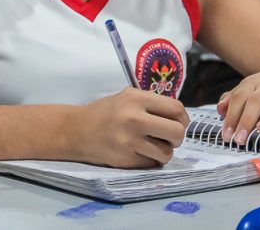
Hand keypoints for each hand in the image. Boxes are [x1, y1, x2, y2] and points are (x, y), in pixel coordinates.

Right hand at [66, 88, 188, 167]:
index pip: (176, 109)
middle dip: (177, 137)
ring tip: (153, 146)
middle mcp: (134, 119)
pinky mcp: (126, 160)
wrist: (77, 130)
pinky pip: (152, 163)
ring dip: (164, 151)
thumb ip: (152, 103)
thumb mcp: (127, 97)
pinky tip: (140, 152)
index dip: (182, 118)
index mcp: (136, 99)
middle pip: (177, 132)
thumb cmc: (106, 112)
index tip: (177, 122)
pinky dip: (150, 160)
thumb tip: (179, 117)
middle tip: (168, 137)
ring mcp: (129, 141)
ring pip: (167, 153)